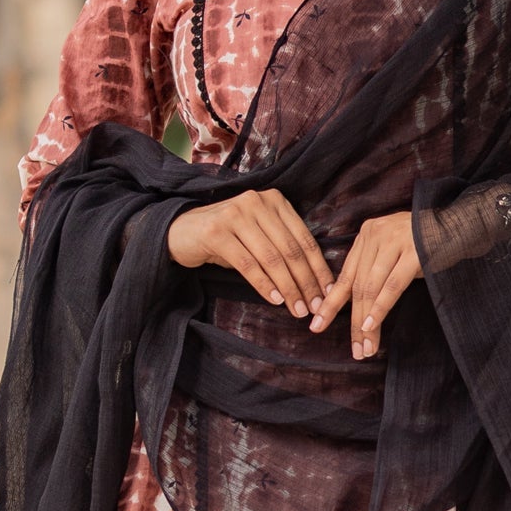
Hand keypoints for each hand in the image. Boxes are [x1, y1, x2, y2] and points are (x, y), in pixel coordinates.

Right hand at [167, 188, 331, 316]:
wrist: (181, 232)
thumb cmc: (227, 238)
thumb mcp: (258, 236)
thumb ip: (283, 248)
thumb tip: (314, 283)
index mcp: (274, 201)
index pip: (304, 239)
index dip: (319, 269)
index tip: (329, 294)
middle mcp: (257, 202)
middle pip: (291, 249)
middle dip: (307, 282)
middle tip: (316, 307)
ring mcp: (236, 214)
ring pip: (272, 258)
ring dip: (289, 288)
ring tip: (298, 310)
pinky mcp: (217, 232)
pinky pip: (248, 264)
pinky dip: (265, 285)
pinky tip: (276, 300)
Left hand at [309, 212, 422, 357]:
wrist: (461, 224)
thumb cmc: (427, 244)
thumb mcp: (394, 254)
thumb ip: (375, 270)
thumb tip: (358, 306)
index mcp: (367, 236)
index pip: (345, 275)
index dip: (331, 303)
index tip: (317, 326)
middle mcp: (375, 235)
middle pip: (356, 286)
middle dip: (351, 321)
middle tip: (353, 349)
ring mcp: (393, 241)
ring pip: (371, 288)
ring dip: (366, 322)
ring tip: (365, 347)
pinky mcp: (413, 252)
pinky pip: (392, 285)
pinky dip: (380, 308)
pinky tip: (371, 326)